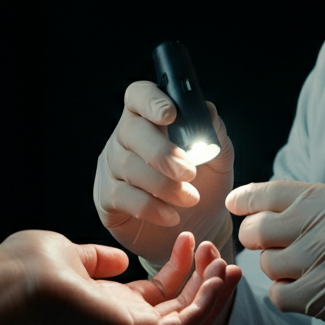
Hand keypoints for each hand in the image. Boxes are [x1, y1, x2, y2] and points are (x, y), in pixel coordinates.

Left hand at [10, 230, 241, 324]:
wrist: (17, 280)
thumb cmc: (34, 267)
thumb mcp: (75, 258)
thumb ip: (99, 260)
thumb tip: (120, 259)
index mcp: (111, 310)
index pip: (160, 296)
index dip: (181, 268)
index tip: (191, 238)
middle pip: (180, 308)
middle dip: (204, 279)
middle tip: (216, 248)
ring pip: (190, 319)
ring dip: (212, 290)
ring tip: (224, 260)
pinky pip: (187, 324)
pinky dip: (208, 301)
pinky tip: (218, 274)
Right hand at [94, 80, 234, 266]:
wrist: (196, 228)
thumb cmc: (204, 186)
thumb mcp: (218, 161)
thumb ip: (215, 135)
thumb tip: (208, 111)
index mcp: (150, 119)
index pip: (139, 95)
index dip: (151, 101)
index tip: (171, 115)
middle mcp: (125, 138)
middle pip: (131, 131)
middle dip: (161, 152)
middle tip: (188, 172)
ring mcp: (111, 167)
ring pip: (128, 167)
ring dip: (164, 185)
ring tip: (190, 198)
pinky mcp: (106, 198)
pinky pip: (123, 197)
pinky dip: (151, 207)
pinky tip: (171, 215)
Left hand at [226, 181, 324, 324]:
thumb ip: (311, 204)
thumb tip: (260, 208)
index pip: (268, 193)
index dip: (245, 199)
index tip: (235, 205)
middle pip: (259, 231)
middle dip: (257, 238)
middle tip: (271, 244)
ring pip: (268, 266)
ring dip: (278, 268)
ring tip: (306, 268)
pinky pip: (281, 296)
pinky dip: (287, 294)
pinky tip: (309, 290)